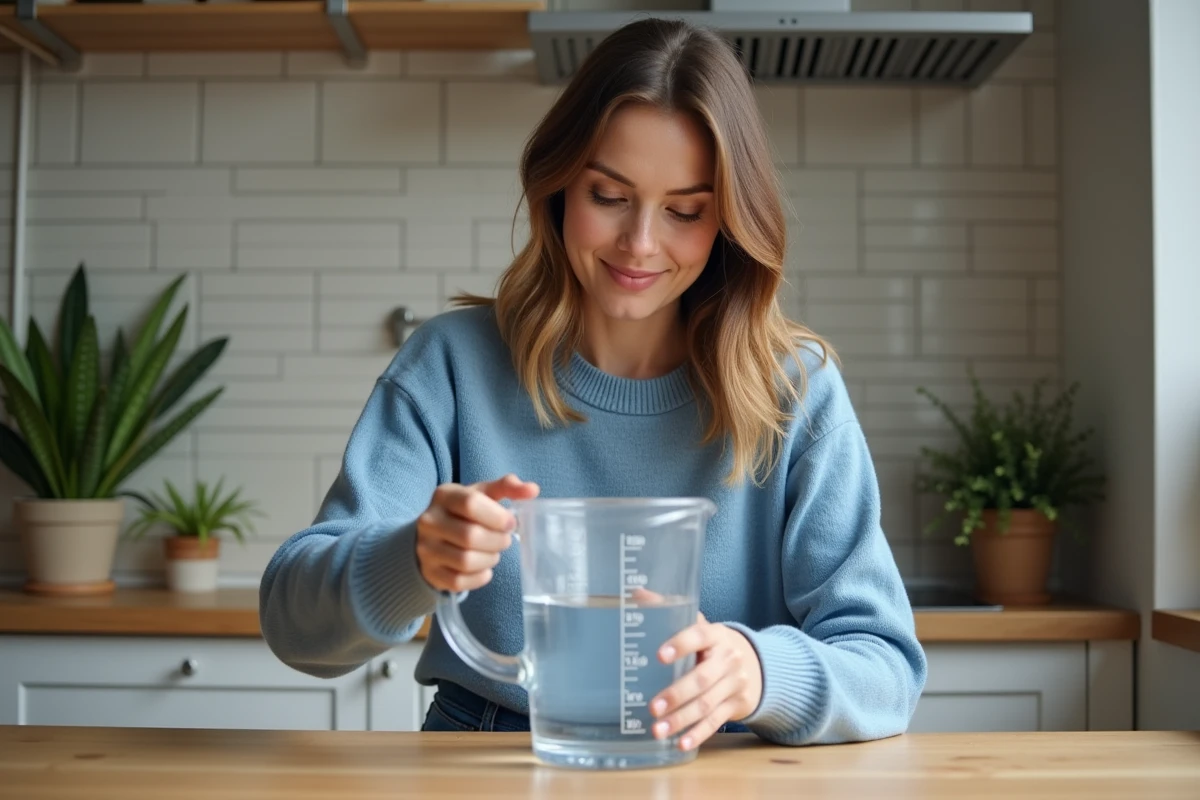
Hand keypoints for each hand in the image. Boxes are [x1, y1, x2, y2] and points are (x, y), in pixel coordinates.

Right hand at [415, 473, 538, 592]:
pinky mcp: (430, 573)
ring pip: (466, 561)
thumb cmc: (464, 512)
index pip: (471, 504)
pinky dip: (479, 577)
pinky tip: (484, 568)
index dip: (497, 516)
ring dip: (490, 559)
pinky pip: (459, 582)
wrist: (433, 536)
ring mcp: (426, 549)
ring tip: (494, 552)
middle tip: (504, 540)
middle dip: (497, 541)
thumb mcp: (482, 494)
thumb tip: (532, 490)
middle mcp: (429, 521)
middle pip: (470, 536)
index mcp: (444, 496)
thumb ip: (507, 487)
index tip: (510, 523)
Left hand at [650, 613, 763, 750]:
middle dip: (677, 694)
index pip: (699, 635)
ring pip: (707, 704)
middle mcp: (728, 659)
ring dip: (682, 719)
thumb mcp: (701, 626)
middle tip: (653, 706)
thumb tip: (637, 593)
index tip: (659, 656)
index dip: (681, 644)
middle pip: (703, 678)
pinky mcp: (736, 706)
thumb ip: (670, 610)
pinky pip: (716, 721)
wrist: (759, 665)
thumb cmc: (716, 644)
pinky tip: (681, 743)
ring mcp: (734, 685)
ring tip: (657, 729)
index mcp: (716, 635)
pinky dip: (698, 734)